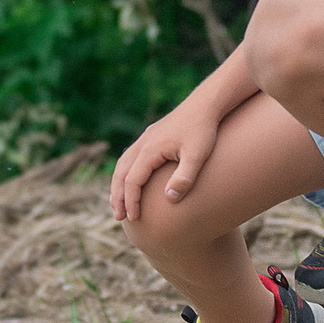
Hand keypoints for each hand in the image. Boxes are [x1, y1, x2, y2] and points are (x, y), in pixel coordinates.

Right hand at [110, 107, 220, 221]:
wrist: (205, 104)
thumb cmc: (203, 130)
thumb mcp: (197, 156)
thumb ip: (184, 177)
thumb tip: (169, 198)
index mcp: (150, 149)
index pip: (133, 180)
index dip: (131, 201)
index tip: (134, 218)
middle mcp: (143, 143)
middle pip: (121, 173)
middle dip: (118, 196)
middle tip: (118, 217)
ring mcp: (146, 139)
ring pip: (123, 164)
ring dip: (118, 185)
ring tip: (118, 203)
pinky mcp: (152, 137)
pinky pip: (131, 158)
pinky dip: (125, 173)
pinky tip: (131, 181)